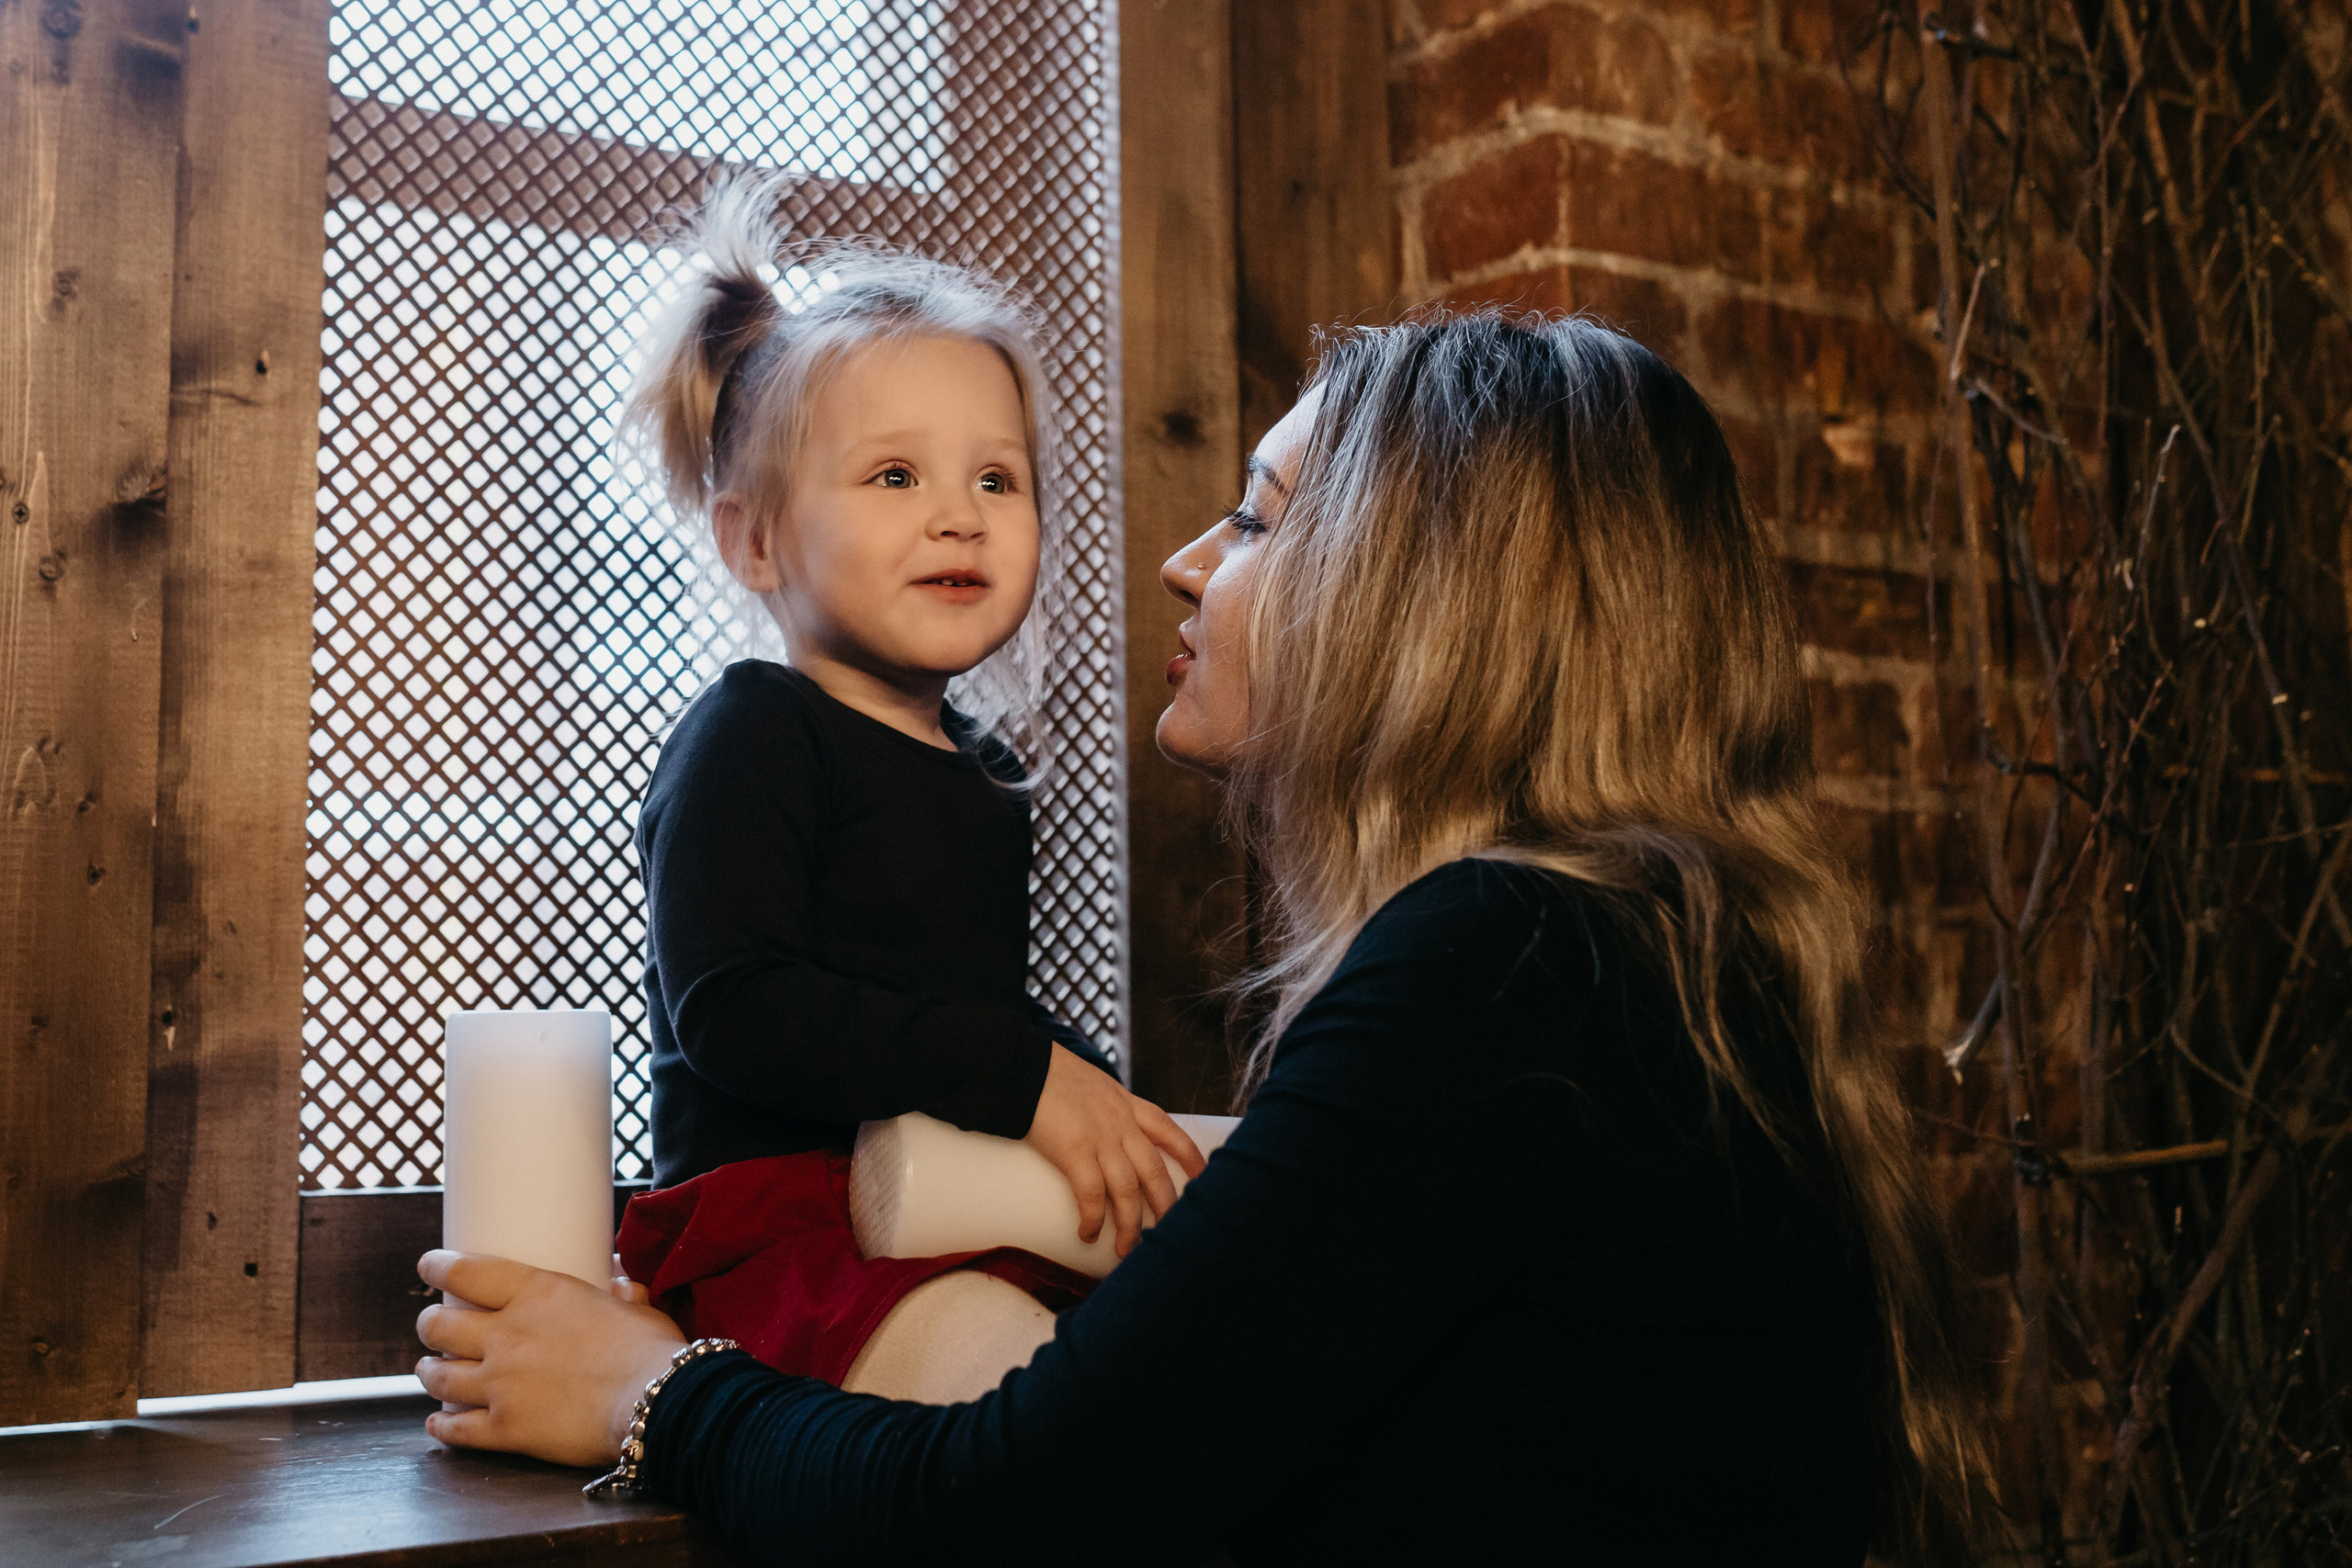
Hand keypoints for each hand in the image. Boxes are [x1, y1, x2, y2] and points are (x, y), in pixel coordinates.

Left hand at [414, 1250, 684, 1466]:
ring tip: (427, 1370)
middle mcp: (508, 1335)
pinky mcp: (505, 1429)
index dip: (438, 1267)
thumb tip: (619, 1280)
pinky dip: (442, 1426)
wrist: (656, 1402)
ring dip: (428, 1372)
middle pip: (441, 1326)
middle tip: (432, 1326)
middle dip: (429, 1325)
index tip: (428, 1266)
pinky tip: (437, 1423)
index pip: (467, 1273)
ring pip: (440, 1376)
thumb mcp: (637, 1307)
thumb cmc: (650, 1350)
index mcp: (538, 1293)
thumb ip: (620, 1292)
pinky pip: (457, 1429)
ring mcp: (501, 1384)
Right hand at [1023, 1045, 1206, 1257]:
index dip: (1190, 1157)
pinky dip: (1093, 1218)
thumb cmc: (1052, 1075)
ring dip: (1129, 1224)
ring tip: (1126, 1248)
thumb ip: (1109, 1108)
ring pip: (1127, 1190)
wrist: (1024, 1067)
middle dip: (1165, 1206)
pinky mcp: (1073, 1151)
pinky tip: (1088, 1234)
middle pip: (1154, 1171)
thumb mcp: (1096, 1085)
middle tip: (1167, 1234)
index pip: (1170, 1131)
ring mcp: (1099, 1138)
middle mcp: (1121, 1123)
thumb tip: (1111, 1133)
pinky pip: (1091, 1194)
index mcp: (1128, 1105)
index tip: (1203, 1178)